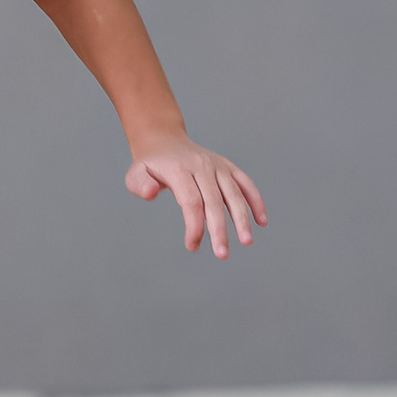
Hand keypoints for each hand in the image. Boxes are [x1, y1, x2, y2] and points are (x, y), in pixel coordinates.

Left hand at [125, 135, 264, 258]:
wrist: (164, 141)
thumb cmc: (149, 165)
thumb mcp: (135, 174)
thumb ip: (140, 185)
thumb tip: (151, 194)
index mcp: (179, 170)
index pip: (191, 202)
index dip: (194, 226)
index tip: (192, 246)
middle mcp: (202, 166)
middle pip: (214, 202)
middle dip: (220, 230)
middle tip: (222, 254)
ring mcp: (218, 166)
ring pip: (234, 194)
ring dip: (242, 219)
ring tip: (246, 241)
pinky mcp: (229, 167)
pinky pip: (246, 184)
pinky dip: (256, 202)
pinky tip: (261, 222)